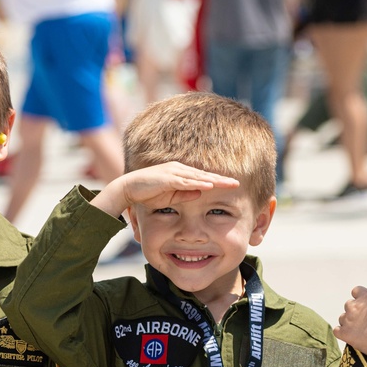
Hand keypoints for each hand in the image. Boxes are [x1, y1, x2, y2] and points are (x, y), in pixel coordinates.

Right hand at [91, 162, 238, 217]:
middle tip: (237, 183)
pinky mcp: (167, 178)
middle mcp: (179, 169)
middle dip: (222, 179)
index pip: (203, 178)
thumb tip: (201, 193)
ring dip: (214, 181)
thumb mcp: (171, 196)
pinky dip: (198, 183)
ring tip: (229, 184)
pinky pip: (186, 182)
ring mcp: (174, 172)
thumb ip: (185, 194)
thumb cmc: (148, 193)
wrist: (128, 189)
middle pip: (205, 175)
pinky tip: (210, 186)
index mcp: (181, 173)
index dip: (218, 181)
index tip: (232, 186)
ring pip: (198, 177)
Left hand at [333, 283, 366, 366]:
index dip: (361, 297)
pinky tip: (351, 335)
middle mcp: (354, 306)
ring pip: (342, 317)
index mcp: (366, 297)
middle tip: (366, 319)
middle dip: (355, 310)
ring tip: (360, 329)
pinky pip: (337, 330)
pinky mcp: (344, 333)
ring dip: (348, 321)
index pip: (356, 291)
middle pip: (349, 304)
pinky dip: (342, 332)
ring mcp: (348, 320)